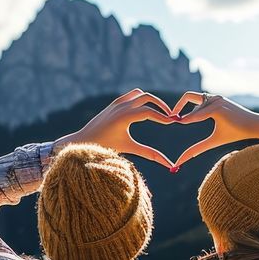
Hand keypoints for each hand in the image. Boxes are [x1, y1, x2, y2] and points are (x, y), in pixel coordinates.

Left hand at [58, 89, 176, 167]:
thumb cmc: (106, 146)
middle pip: (148, 98)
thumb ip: (150, 154)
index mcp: (125, 116)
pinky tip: (146, 110)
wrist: (84, 140)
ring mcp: (117, 102)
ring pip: (140, 94)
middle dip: (161, 106)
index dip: (164, 117)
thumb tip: (170, 165)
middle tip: (171, 117)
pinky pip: (132, 95)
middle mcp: (121, 106)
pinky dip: (141, 99)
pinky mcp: (114, 103)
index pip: (149, 112)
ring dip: (152, 101)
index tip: (174, 122)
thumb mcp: (130, 148)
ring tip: (161, 113)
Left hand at [169, 92, 258, 166]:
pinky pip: (201, 113)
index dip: (179, 108)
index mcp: (211, 104)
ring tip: (178, 123)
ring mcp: (218, 100)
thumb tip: (182, 160)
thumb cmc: (235, 132)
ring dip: (188, 118)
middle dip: (176, 106)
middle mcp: (214, 98)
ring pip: (196, 108)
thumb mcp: (213, 141)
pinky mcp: (220, 107)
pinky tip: (183, 122)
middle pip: (188, 96)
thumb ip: (197, 148)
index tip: (170, 119)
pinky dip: (191, 118)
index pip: (191, 100)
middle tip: (169, 118)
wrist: (253, 128)